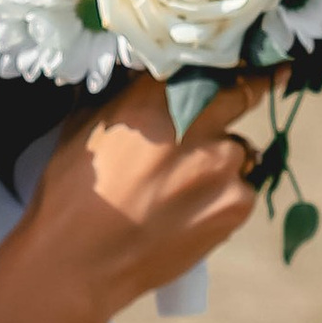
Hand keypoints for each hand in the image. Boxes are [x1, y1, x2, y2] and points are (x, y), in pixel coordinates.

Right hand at [9, 72, 268, 322]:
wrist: (77, 264)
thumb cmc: (71, 194)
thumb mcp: (87, 126)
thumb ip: (129, 98)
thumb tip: (150, 78)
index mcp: (157, 95)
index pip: (212, 61)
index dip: (231, 61)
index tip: (249, 58)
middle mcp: (198, 123)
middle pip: (243, 93)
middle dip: (244, 95)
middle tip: (238, 104)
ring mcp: (223, 165)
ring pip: (241, 149)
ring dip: (223, 159)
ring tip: (186, 187)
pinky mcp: (236, 205)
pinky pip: (243, 190)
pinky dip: (225, 197)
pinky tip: (191, 214)